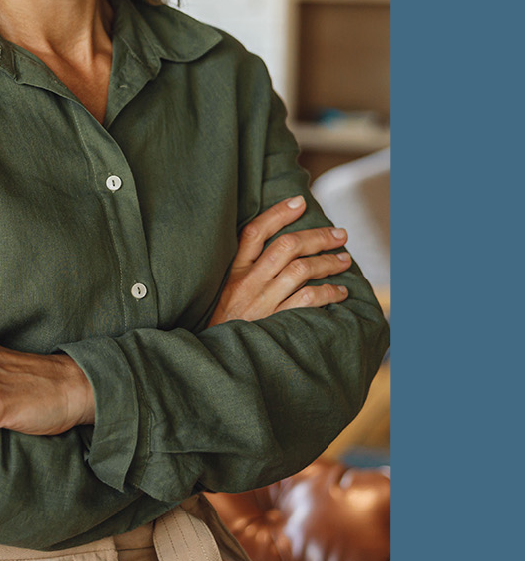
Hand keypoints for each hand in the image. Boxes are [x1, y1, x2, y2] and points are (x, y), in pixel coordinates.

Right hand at [208, 195, 352, 326]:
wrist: (216, 358)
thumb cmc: (224, 321)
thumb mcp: (223, 290)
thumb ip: (245, 270)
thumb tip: (280, 248)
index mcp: (233, 270)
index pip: (255, 232)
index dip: (278, 213)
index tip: (300, 202)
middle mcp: (247, 282)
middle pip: (287, 246)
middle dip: (318, 236)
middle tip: (339, 234)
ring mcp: (262, 302)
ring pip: (301, 270)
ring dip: (328, 262)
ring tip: (344, 260)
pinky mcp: (275, 323)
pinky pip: (308, 300)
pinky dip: (328, 292)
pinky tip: (340, 291)